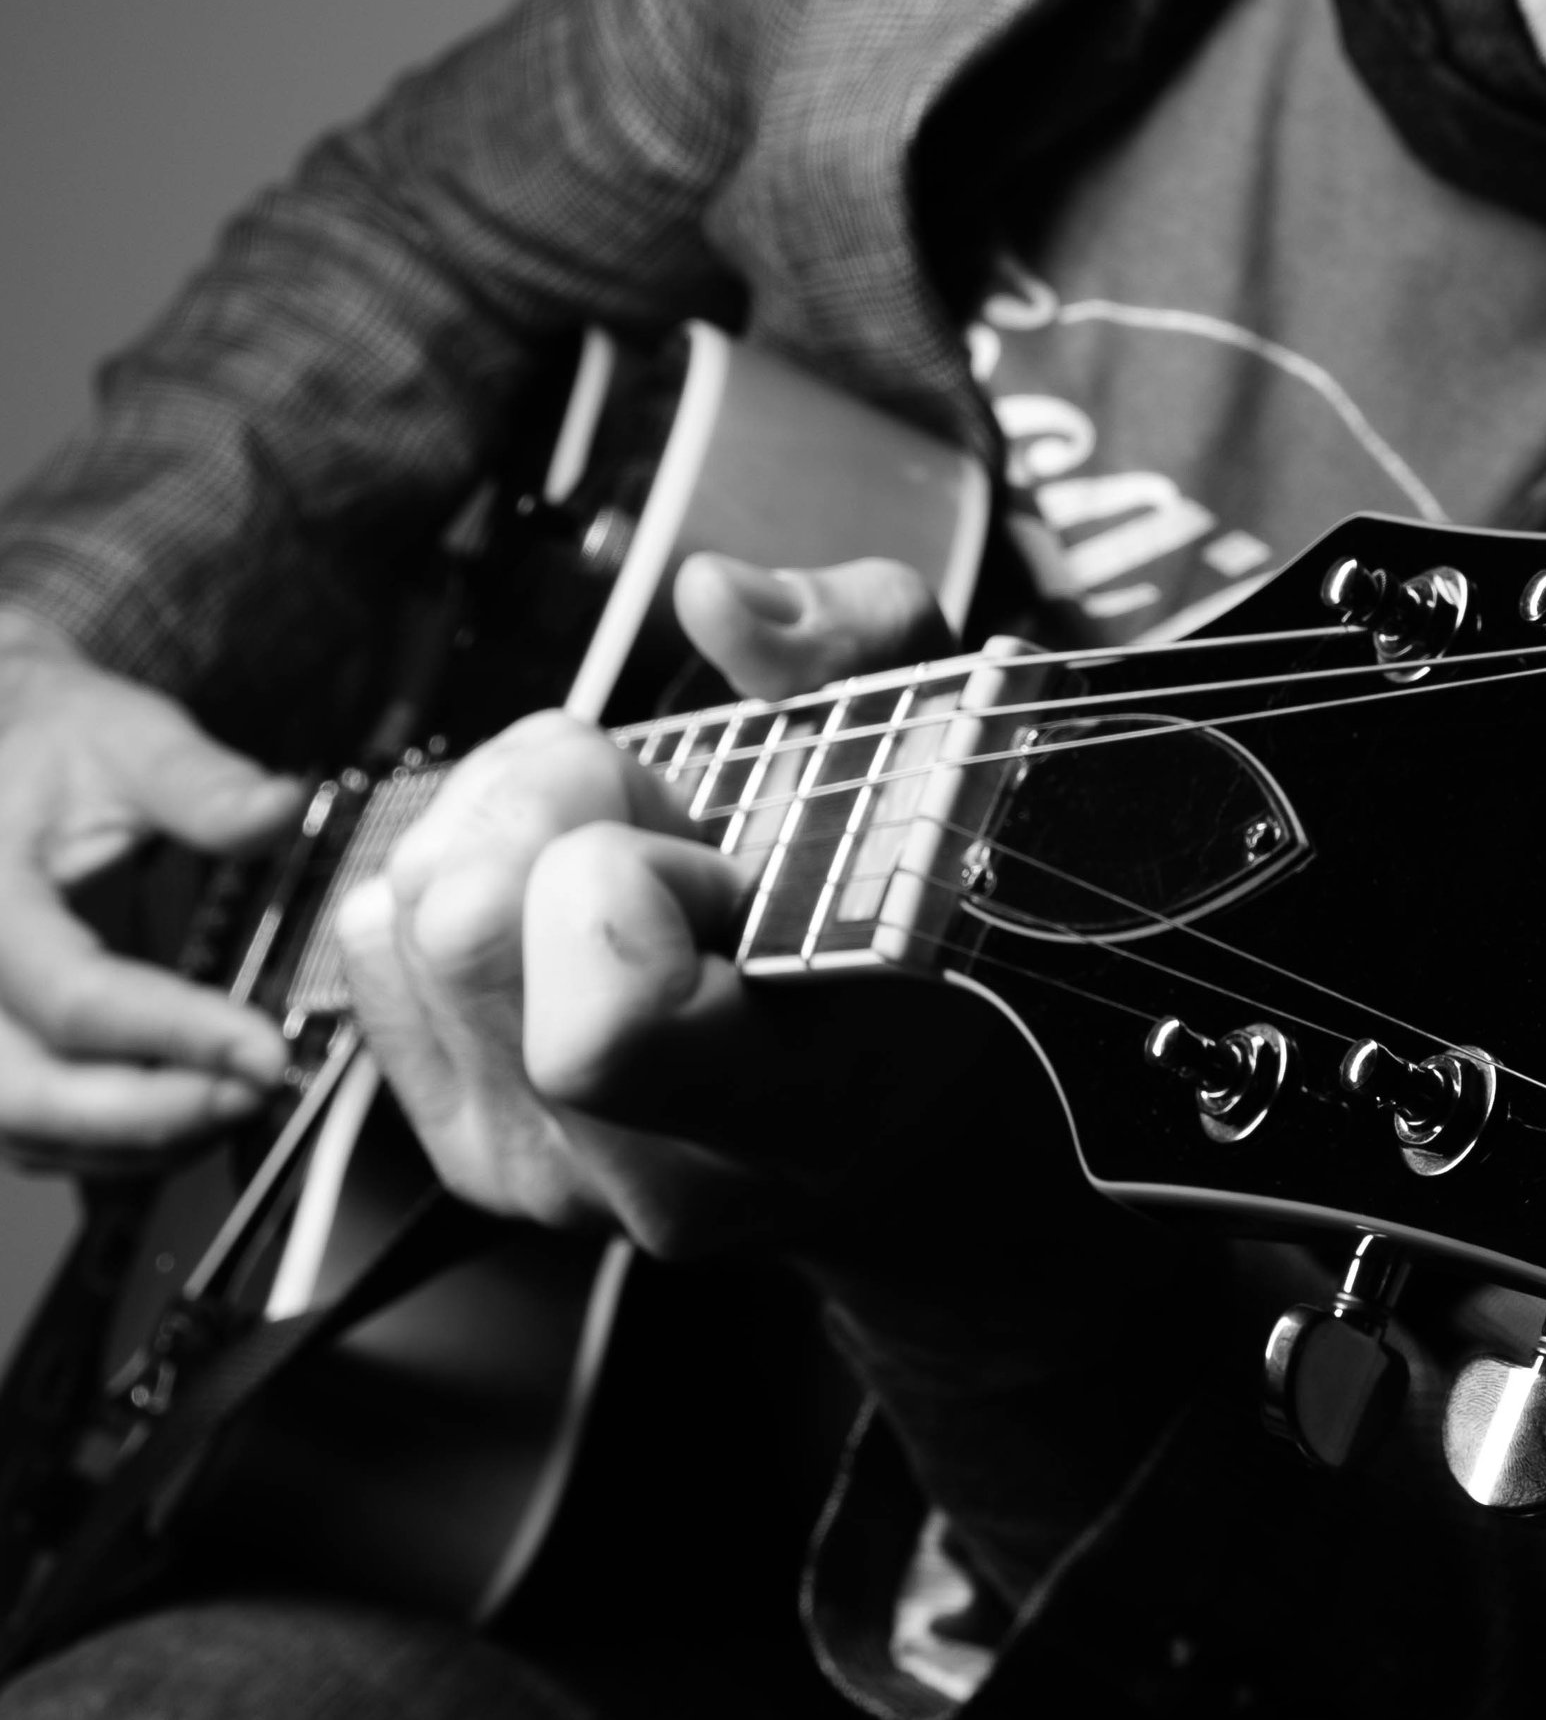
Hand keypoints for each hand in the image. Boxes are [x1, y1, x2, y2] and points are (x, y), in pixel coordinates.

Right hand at [0, 606, 302, 1171]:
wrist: (3, 749)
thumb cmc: (55, 741)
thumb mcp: (129, 736)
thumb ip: (201, 783)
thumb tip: (277, 810)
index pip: (71, 995)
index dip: (172, 1032)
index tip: (265, 1048)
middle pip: (26, 1094)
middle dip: (151, 1113)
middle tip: (256, 1090)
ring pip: (21, 1129)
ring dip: (133, 1141)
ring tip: (238, 1103)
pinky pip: (25, 1128)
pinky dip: (105, 1143)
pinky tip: (188, 1115)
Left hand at [338, 554, 1012, 1254]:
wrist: (899, 1087)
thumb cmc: (923, 912)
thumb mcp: (944, 748)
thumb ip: (860, 641)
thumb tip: (714, 597)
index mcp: (803, 1107)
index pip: (605, 1025)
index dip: (627, 875)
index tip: (712, 854)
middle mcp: (658, 1175)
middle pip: (466, 929)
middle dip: (551, 804)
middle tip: (658, 813)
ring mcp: (548, 1176)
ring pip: (406, 921)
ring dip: (501, 828)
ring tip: (618, 840)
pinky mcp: (466, 1142)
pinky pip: (374, 947)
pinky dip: (454, 874)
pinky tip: (557, 891)